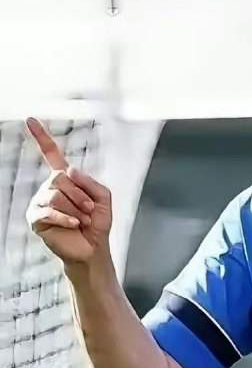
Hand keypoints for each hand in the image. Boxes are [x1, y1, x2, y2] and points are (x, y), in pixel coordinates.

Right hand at [25, 118, 112, 264]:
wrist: (93, 247)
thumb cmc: (97, 223)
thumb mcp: (103, 198)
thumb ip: (91, 182)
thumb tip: (69, 170)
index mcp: (65, 179)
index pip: (51, 155)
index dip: (41, 137)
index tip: (31, 120)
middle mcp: (49, 187)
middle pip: (60, 178)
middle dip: (80, 194)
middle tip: (89, 210)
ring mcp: (40, 202)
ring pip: (56, 194)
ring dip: (76, 207)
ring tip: (83, 219)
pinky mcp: (36, 218)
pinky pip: (50, 211)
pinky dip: (67, 217)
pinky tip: (74, 223)